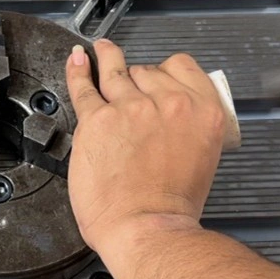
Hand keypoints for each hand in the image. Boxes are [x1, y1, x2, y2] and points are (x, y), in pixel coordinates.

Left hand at [65, 40, 224, 250]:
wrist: (144, 228)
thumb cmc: (169, 208)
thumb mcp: (202, 159)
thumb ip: (186, 131)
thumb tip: (168, 124)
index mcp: (202, 112)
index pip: (181, 67)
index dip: (164, 70)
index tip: (155, 74)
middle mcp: (168, 104)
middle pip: (146, 70)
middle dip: (135, 79)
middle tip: (127, 87)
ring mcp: (131, 108)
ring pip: (115, 72)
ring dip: (107, 59)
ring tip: (101, 51)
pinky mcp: (97, 119)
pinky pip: (84, 86)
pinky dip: (78, 71)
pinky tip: (77, 61)